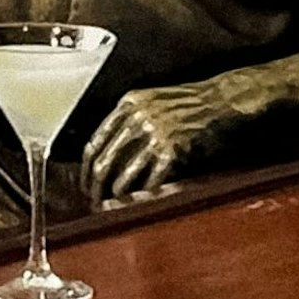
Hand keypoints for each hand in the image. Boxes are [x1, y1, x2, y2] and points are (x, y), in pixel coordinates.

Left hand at [82, 76, 259, 201]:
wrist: (214, 99)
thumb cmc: (182, 102)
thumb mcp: (147, 100)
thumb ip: (125, 118)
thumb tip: (104, 150)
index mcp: (127, 104)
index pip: (94, 140)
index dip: (86, 166)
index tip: (84, 180)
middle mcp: (137, 117)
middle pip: (104, 160)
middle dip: (95, 184)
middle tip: (93, 198)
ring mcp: (154, 133)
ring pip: (124, 172)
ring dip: (117, 190)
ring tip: (115, 200)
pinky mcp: (171, 148)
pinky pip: (152, 176)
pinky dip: (146, 189)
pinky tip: (143, 195)